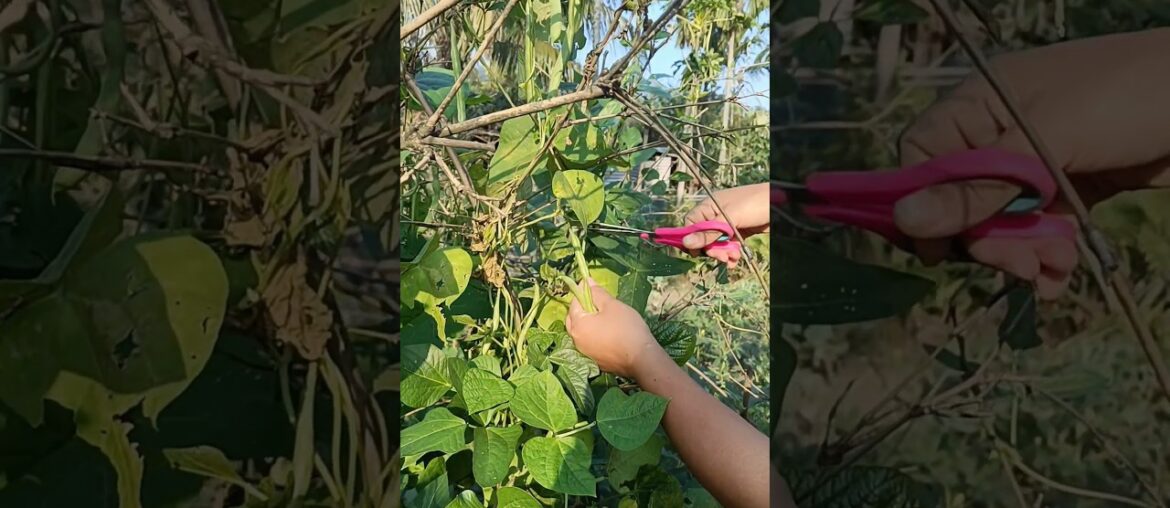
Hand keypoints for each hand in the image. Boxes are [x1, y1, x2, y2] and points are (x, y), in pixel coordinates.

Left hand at [564, 279, 666, 378]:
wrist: (641, 360)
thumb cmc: (626, 328)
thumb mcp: (612, 305)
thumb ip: (597, 293)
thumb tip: (586, 282)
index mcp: (577, 325)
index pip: (574, 302)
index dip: (583, 292)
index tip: (593, 287)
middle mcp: (576, 340)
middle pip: (574, 318)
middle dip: (582, 307)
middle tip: (598, 301)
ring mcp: (584, 352)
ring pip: (581, 332)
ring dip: (588, 322)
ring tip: (603, 316)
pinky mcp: (594, 360)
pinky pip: (589, 343)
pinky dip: (594, 335)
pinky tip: (608, 332)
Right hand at [682, 182, 769, 267]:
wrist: (783, 204)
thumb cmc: (755, 204)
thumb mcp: (730, 218)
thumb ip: (709, 232)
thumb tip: (686, 243)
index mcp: (709, 206)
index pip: (690, 225)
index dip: (692, 239)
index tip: (698, 252)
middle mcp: (716, 215)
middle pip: (703, 237)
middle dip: (711, 249)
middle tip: (722, 256)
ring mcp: (727, 224)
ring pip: (716, 244)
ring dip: (722, 254)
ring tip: (732, 258)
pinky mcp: (738, 232)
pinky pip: (728, 246)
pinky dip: (730, 254)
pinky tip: (735, 260)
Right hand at [893, 28, 1169, 297]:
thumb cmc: (1126, 100)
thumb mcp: (1045, 144)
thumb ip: (976, 188)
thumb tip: (904, 221)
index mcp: (978, 105)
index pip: (920, 160)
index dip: (920, 207)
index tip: (939, 249)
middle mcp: (997, 133)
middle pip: (957, 202)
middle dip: (985, 240)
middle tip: (1018, 264)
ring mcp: (1033, 163)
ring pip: (998, 224)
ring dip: (1019, 255)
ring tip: (1053, 269)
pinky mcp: (1067, 188)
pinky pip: (1036, 232)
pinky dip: (1045, 258)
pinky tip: (1062, 274)